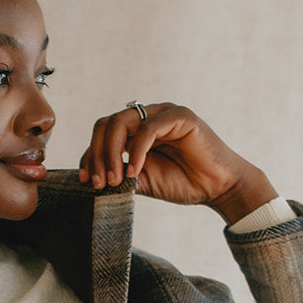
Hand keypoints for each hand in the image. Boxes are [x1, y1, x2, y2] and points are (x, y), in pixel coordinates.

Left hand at [79, 103, 277, 223]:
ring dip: (111, 153)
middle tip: (99, 183)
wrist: (217, 188)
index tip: (85, 181)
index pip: (102, 133)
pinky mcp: (180, 116)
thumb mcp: (142, 181)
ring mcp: (163, 113)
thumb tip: (88, 180)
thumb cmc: (183, 182)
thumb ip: (118, 175)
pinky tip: (135, 171)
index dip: (89, 155)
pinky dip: (137, 151)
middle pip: (106, 124)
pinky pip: (149, 128)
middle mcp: (147, 117)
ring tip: (114, 180)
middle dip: (96, 154)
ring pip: (122, 122)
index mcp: (135, 130)